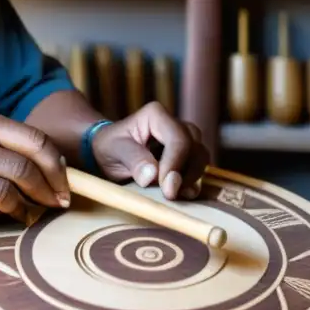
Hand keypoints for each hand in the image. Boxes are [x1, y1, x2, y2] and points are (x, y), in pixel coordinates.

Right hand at [0, 112, 70, 221]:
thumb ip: (5, 148)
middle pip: (36, 152)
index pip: (36, 137)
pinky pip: (5, 197)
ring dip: (41, 195)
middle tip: (63, 199)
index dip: (57, 161)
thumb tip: (50, 170)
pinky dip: (20, 209)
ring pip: (23, 174)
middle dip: (57, 178)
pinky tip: (22, 217)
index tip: (66, 181)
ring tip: (46, 209)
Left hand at [89, 102, 210, 200]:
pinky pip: (198, 169)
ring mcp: (184, 140)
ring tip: (171, 193)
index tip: (166, 187)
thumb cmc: (109, 147)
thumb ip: (133, 160)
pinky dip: (192, 183)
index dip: (175, 164)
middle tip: (169, 194)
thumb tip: (152, 175)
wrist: (108, 153)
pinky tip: (179, 194)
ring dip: (191, 179)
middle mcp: (175, 124)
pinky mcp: (187, 156)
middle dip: (185, 174)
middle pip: (195, 148)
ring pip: (200, 159)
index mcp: (156, 115)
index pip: (178, 139)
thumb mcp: (114, 151)